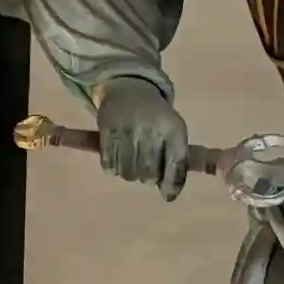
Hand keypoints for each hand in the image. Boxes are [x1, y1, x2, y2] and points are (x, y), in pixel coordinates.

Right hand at [95, 75, 190, 199]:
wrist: (128, 87)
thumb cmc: (156, 116)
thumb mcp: (174, 131)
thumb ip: (176, 161)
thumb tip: (168, 196)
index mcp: (173, 127)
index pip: (176, 162)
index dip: (172, 183)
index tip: (167, 195)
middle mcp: (151, 128)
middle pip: (149, 173)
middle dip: (149, 177)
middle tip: (147, 170)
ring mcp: (127, 130)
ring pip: (128, 172)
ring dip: (131, 173)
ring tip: (133, 162)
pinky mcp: (106, 131)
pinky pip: (109, 165)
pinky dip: (114, 167)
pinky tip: (119, 157)